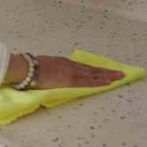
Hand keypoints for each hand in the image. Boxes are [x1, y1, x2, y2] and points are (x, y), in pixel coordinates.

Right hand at [4, 54, 123, 88]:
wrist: (26, 69)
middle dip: (107, 72)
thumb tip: (54, 77)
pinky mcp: (70, 80)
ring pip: (93, 74)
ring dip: (107, 76)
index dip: (96, 69)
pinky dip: (98, 82)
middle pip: (92, 69)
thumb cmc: (30, 70)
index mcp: (64, 63)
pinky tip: (108, 83)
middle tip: (120, 73)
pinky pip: (87, 82)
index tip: (106, 71)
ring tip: (119, 77)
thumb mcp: (45, 67)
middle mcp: (70, 66)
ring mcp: (71, 73)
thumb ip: (53, 71)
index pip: (84, 67)